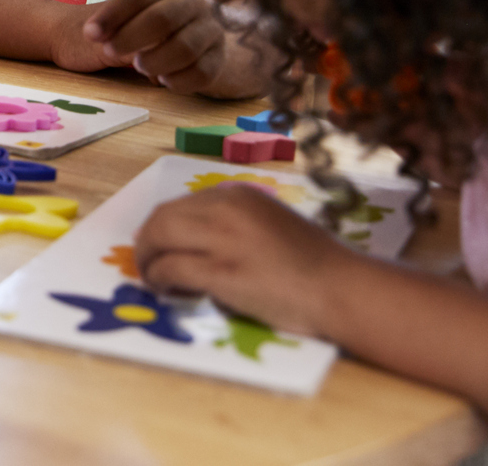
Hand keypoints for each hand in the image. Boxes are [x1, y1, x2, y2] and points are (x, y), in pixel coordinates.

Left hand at [80, 0, 264, 96]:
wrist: (180, 34)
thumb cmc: (141, 20)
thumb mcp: (125, 13)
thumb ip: (112, 22)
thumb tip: (95, 35)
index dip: (112, 14)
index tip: (90, 34)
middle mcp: (193, 0)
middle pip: (162, 19)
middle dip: (130, 38)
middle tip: (109, 51)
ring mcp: (210, 28)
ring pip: (185, 48)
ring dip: (155, 61)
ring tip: (139, 66)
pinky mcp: (218, 56)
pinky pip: (202, 72)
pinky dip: (178, 80)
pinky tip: (162, 80)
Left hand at [134, 183, 359, 337]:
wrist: (341, 288)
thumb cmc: (314, 262)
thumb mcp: (270, 223)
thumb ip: (234, 223)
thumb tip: (196, 238)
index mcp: (238, 195)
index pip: (181, 204)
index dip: (163, 227)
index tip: (158, 244)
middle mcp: (225, 209)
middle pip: (162, 217)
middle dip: (147, 242)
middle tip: (146, 264)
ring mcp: (222, 239)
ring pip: (158, 238)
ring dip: (147, 261)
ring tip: (153, 280)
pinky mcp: (221, 272)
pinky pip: (170, 269)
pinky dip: (160, 280)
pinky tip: (167, 291)